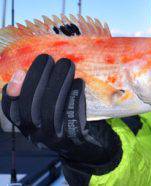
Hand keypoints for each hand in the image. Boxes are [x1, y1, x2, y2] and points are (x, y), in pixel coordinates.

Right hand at [1, 54, 120, 173]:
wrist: (85, 146)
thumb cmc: (64, 120)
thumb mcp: (46, 108)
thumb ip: (36, 92)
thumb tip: (20, 73)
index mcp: (26, 125)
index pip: (10, 109)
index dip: (12, 90)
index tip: (21, 70)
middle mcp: (36, 134)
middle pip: (30, 105)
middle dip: (37, 77)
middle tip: (47, 58)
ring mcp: (54, 138)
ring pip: (51, 109)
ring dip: (58, 82)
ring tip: (66, 64)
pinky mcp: (74, 137)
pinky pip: (73, 115)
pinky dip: (75, 95)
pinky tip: (79, 82)